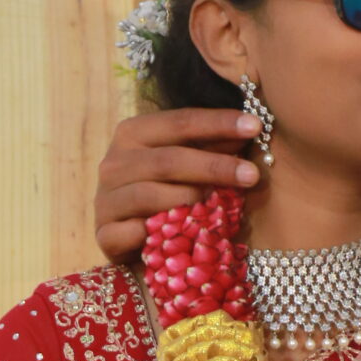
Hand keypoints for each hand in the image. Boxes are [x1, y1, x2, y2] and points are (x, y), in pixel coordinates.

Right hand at [95, 106, 261, 260]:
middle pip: (168, 159)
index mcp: (134, 133)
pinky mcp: (104, 234)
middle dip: (214, 166)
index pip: (180, 121)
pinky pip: (130, 233)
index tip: (256, 126)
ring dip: (190, 200)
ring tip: (222, 207)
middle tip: (252, 174)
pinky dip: (155, 233)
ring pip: (150, 195)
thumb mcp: (192, 164)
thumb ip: (214, 147)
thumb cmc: (170, 192)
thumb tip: (251, 129)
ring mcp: (105, 199)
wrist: (133, 239)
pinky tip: (180, 238)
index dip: (219, 122)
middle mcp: (114, 163)